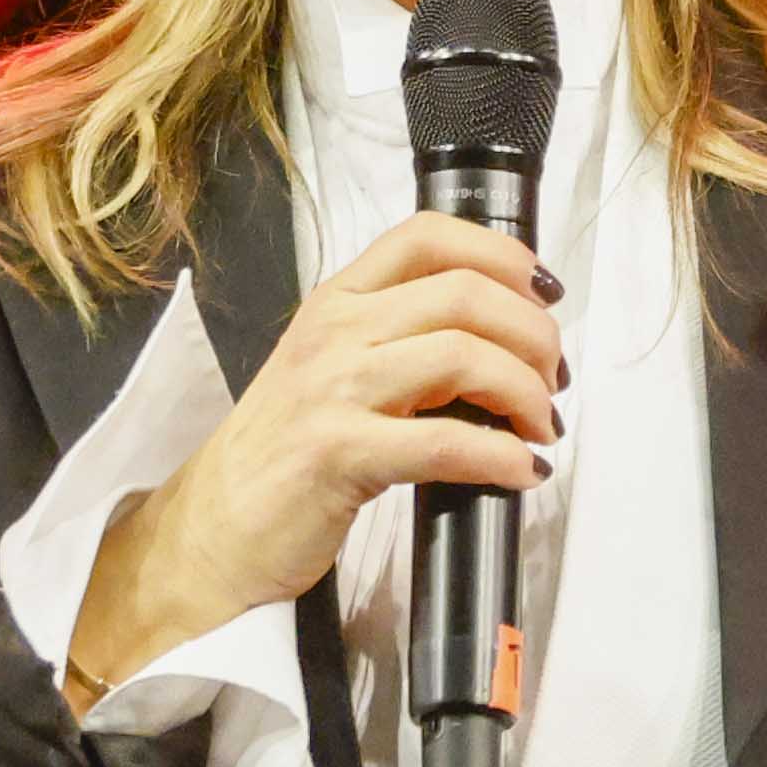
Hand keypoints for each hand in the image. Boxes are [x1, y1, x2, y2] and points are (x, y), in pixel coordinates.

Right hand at [65, 211, 566, 699]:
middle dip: (535, 335)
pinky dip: (503, 456)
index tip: (545, 293)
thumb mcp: (335, 371)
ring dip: (527, 393)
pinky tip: (522, 472)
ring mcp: (332, 389)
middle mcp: (334, 332)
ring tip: (540, 428)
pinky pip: (446, 441)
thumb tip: (504, 342)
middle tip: (553, 380)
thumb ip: (402, 340)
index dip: (503, 255)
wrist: (213, 530)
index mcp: (337, 302)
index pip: (427, 235)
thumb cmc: (285, 455)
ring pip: (464, 356)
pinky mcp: (337, 453)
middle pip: (465, 294)